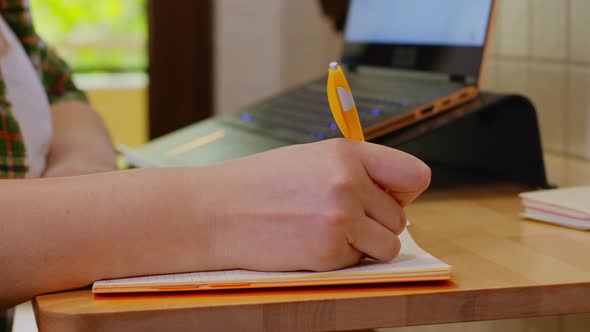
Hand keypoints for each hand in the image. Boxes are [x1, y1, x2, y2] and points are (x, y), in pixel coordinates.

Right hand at [207, 139, 430, 271]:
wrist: (214, 211)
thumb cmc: (260, 184)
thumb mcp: (312, 159)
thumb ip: (357, 171)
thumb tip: (398, 196)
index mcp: (347, 153)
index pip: (415, 174)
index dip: (405, 190)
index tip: (389, 197)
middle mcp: (349, 183)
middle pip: (400, 217)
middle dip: (376, 222)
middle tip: (338, 217)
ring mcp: (340, 220)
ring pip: (388, 246)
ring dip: (365, 245)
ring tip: (327, 231)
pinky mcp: (328, 254)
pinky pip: (359, 263)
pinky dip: (340, 259)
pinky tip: (310, 243)